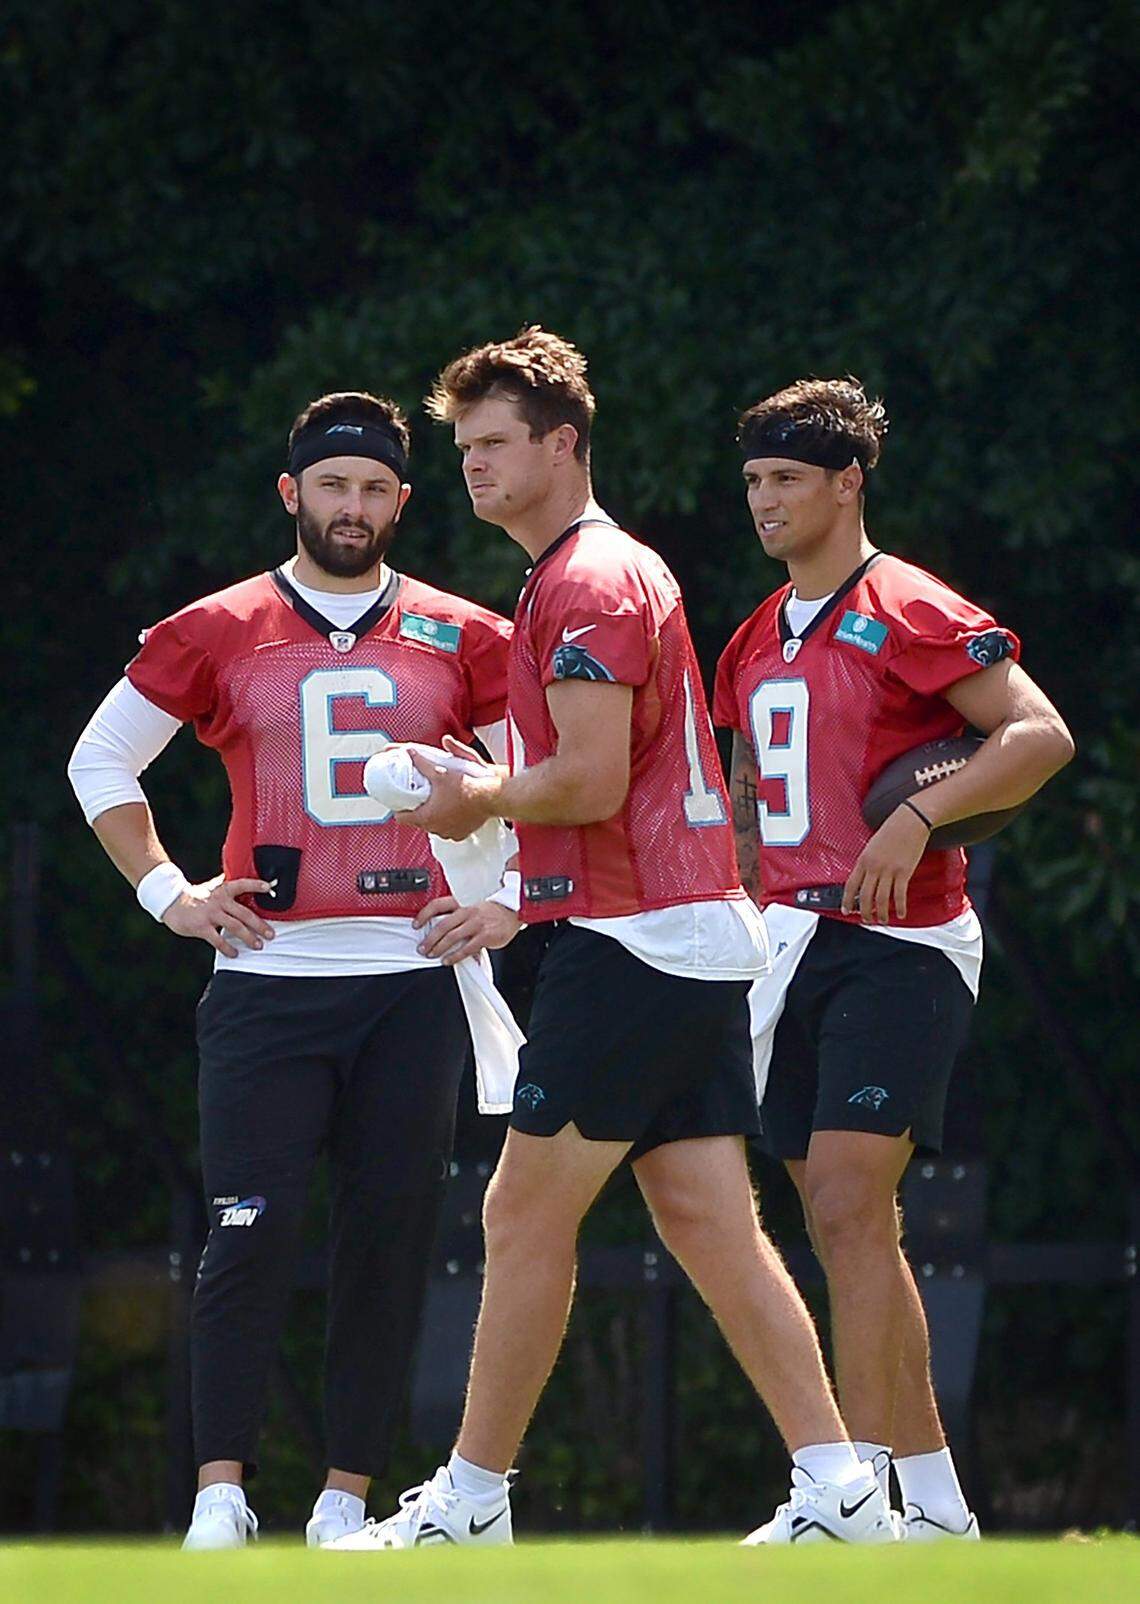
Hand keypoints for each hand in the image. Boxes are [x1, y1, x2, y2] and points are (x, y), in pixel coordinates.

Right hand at [162, 875, 275, 957]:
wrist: (171, 902)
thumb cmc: (195, 896)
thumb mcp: (213, 887)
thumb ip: (227, 887)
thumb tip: (243, 879)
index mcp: (223, 890)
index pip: (242, 884)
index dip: (256, 885)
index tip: (269, 887)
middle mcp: (219, 901)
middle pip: (244, 913)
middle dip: (259, 925)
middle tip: (271, 934)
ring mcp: (210, 914)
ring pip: (235, 927)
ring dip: (248, 937)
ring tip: (258, 945)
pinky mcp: (201, 927)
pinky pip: (218, 940)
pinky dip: (228, 948)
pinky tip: (235, 953)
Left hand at [397, 747, 504, 839]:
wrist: (491, 797)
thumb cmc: (467, 787)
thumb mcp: (440, 772)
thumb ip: (422, 763)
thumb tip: (410, 752)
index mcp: (426, 817)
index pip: (402, 819)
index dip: (400, 809)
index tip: (403, 801)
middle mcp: (436, 829)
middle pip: (418, 822)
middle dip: (419, 810)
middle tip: (422, 797)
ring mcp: (449, 833)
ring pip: (434, 826)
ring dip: (434, 817)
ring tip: (438, 802)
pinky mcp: (461, 834)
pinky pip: (449, 830)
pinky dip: (449, 822)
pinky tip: (452, 810)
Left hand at [413, 895, 521, 965]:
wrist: (515, 912)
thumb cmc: (494, 911)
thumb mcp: (474, 907)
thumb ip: (459, 917)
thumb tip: (443, 930)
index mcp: (462, 902)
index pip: (437, 905)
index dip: (424, 915)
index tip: (416, 924)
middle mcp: (468, 911)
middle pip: (442, 925)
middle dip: (429, 939)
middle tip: (422, 947)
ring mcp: (476, 923)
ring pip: (452, 937)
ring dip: (439, 948)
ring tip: (432, 954)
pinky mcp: (485, 936)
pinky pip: (466, 948)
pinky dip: (455, 956)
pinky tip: (448, 960)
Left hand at [842, 806, 929, 923]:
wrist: (910, 820)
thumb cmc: (893, 829)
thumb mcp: (873, 845)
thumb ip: (868, 862)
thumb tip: (866, 877)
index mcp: (864, 859)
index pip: (851, 885)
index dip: (847, 900)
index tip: (846, 910)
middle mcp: (874, 866)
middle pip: (865, 895)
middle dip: (864, 911)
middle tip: (866, 920)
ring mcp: (889, 870)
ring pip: (881, 898)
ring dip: (881, 913)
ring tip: (882, 920)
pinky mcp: (904, 872)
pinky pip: (900, 894)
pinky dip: (900, 906)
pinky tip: (901, 913)